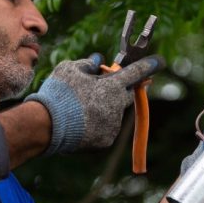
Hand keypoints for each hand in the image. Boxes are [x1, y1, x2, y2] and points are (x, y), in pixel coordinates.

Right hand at [26, 53, 163, 154]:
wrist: (45, 126)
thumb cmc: (58, 94)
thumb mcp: (69, 70)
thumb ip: (88, 64)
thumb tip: (98, 61)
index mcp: (112, 86)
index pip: (136, 72)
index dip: (148, 66)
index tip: (158, 62)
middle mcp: (117, 106)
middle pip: (127, 94)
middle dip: (120, 89)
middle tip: (105, 87)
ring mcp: (113, 125)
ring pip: (113, 112)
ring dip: (103, 108)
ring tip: (78, 109)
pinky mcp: (105, 141)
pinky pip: (105, 128)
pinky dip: (96, 124)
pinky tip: (79, 122)